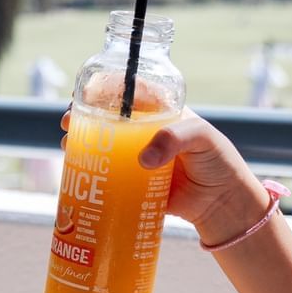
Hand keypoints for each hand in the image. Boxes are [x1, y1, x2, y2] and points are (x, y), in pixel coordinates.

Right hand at [61, 106, 269, 245]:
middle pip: (107, 118)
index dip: (102, 89)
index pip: (127, 91)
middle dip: (83, 117)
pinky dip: (89, 174)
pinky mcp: (133, 184)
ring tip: (68, 146)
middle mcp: (144, 132)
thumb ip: (175, 139)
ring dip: (81, 144)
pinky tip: (76, 174)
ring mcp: (136, 158)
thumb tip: (142, 159)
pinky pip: (107, 177)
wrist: (223, 203)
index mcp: (160, 112)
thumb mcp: (203, 138)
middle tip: (69, 122)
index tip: (84, 94)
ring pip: (102, 146)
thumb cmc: (218, 162)